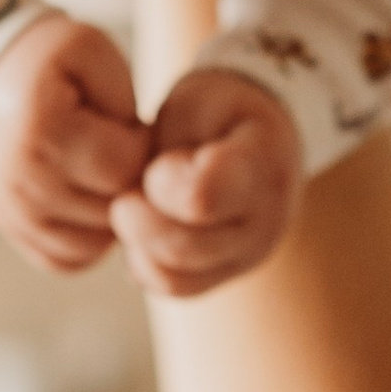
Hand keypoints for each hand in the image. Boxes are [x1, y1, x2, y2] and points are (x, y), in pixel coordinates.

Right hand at [0, 15, 152, 273]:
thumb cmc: (49, 61)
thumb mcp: (92, 50)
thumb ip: (126, 99)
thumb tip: (139, 162)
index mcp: (40, 130)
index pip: (124, 167)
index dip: (141, 145)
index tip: (128, 125)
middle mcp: (17, 180)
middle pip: (112, 210)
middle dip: (129, 181)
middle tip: (118, 148)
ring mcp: (8, 212)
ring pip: (94, 245)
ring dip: (111, 213)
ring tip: (101, 172)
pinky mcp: (7, 229)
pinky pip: (67, 261)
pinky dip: (86, 239)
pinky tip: (85, 199)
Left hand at [112, 66, 301, 298]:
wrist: (252, 137)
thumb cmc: (217, 112)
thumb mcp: (196, 102)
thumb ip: (170, 145)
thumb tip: (142, 200)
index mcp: (264, 162)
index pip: (203, 198)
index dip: (161, 184)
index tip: (155, 164)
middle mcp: (267, 220)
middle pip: (183, 247)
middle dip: (137, 219)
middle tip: (123, 193)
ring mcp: (250, 255)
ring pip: (176, 278)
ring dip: (138, 245)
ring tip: (135, 210)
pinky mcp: (227, 275)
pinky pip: (174, 289)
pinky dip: (144, 265)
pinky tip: (143, 234)